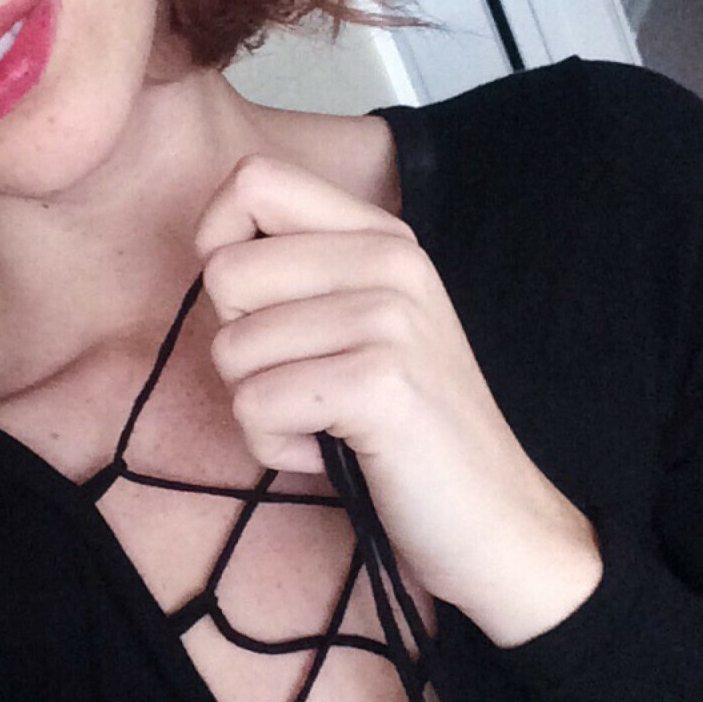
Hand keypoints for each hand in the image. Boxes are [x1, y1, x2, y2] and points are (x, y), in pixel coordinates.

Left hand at [192, 153, 602, 647]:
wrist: (491, 520)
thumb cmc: (403, 430)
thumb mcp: (361, 326)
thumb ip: (300, 274)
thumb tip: (211, 250)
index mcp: (383, 237)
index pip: (251, 181)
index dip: (218, 244)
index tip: (255, 310)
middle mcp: (391, 261)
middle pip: (225, 272)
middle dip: (240, 348)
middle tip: (305, 384)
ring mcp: (390, 319)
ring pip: (231, 349)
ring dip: (260, 409)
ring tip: (327, 424)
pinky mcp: (378, 383)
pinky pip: (254, 407)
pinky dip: (276, 447)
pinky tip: (334, 452)